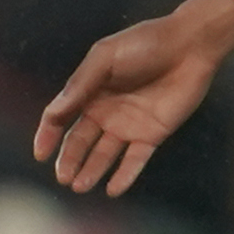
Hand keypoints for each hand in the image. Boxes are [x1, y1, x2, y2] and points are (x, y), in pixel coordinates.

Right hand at [35, 0, 233, 195]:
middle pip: (80, 142)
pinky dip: (124, 176)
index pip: (61, 119)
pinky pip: (135, 160)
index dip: (48, 136)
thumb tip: (53, 113)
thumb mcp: (107, 57)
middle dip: (70, 160)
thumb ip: (81, 84)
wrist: (192, 44)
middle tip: (63, 177)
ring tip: (80, 186)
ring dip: (92, 171)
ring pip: (104, 155)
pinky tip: (113, 190)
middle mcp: (106, 111)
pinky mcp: (153, 133)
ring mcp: (129, 124)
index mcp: (90, 92)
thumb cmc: (146, 43)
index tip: (41, 153)